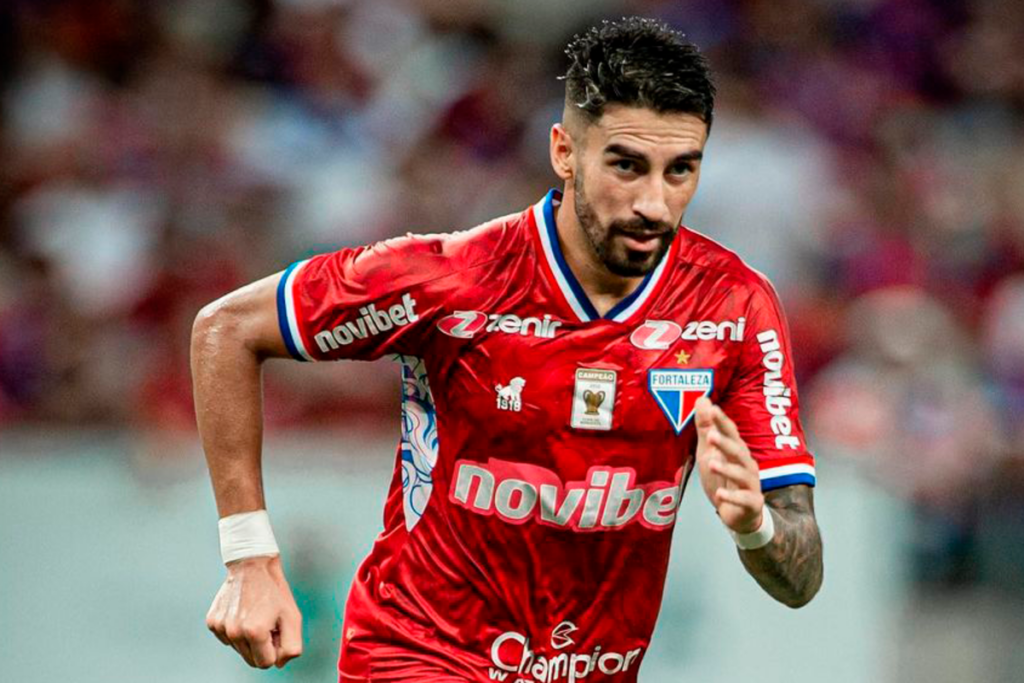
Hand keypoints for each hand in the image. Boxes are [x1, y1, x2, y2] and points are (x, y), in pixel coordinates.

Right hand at [206, 555, 302, 668]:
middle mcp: (234, 632)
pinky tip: (243, 613)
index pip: (266, 664)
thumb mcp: (292, 617)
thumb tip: (278, 664)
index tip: (277, 630)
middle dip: (263, 647)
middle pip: (251, 660)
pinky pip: (228, 639)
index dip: (275, 648)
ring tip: (256, 615)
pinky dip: (237, 631)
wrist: (252, 565)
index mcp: (254, 632)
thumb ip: (291, 646)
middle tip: (268, 623)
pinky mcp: (212, 622)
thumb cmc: (274, 591)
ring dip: (250, 639)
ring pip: (239, 650)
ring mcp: (220, 627)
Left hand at [694, 397, 764, 533]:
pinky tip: (720, 494)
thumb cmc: (724, 480)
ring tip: (711, 463)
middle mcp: (746, 464)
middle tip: (711, 435)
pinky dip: (732, 497)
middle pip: (737, 450)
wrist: (740, 515)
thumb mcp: (709, 453)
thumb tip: (702, 399)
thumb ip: (706, 428)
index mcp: (736, 450)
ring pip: (741, 473)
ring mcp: (750, 484)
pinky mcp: (751, 503)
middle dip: (725, 442)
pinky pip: (743, 499)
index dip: (721, 421)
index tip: (712, 409)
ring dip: (726, 468)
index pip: (730, 432)